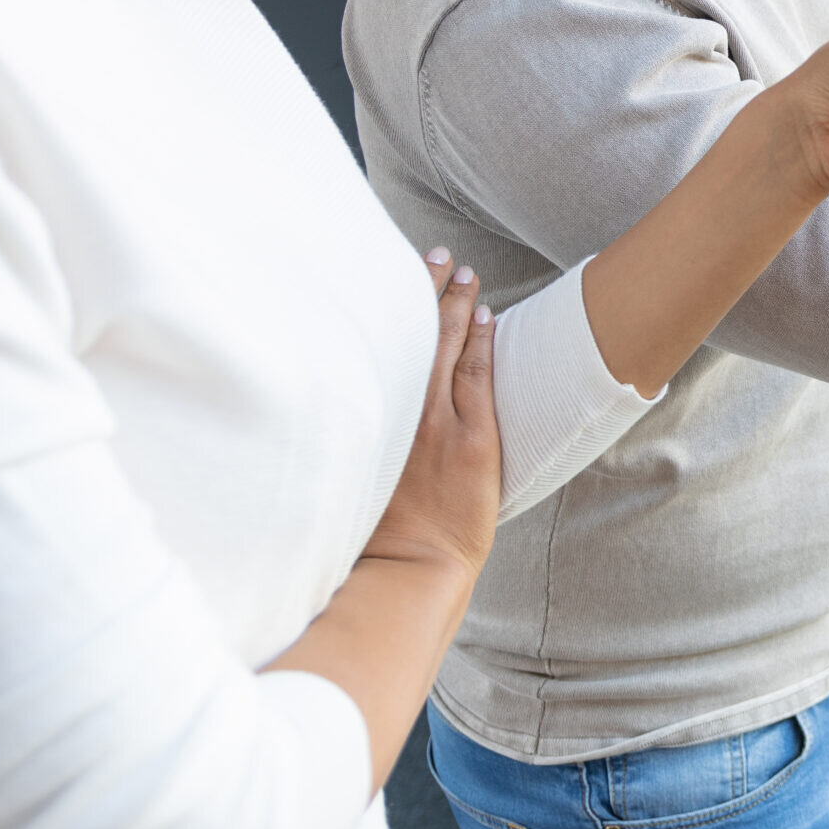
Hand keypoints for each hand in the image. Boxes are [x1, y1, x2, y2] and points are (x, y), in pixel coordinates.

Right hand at [361, 249, 500, 577]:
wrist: (407, 573)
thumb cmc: (370, 538)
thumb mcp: (346, 484)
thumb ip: (348, 445)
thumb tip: (343, 416)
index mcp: (366, 424)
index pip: (375, 353)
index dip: (385, 312)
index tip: (384, 279)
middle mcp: (398, 416)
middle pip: (412, 338)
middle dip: (423, 292)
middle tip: (434, 255)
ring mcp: (436, 425)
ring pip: (447, 349)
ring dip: (457, 307)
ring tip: (463, 274)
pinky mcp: (472, 440)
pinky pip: (476, 377)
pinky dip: (480, 342)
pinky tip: (484, 316)